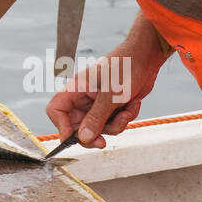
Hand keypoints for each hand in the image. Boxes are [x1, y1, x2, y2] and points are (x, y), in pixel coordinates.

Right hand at [46, 16, 169, 149]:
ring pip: (98, 129)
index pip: (56, 110)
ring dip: (114, 125)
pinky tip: (133, 104)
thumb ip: (96, 118)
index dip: (61, 126)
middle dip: (92, 135)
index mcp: (76, 89)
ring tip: (126, 111)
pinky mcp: (112, 108)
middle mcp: (84, 98)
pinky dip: (125, 118)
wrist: (146, 58)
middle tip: (102, 143)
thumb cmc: (125, 67)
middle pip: (77, 127)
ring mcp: (98, 104)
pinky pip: (113, 124)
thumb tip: (83, 138)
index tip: (72, 138)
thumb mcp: (111, 95)